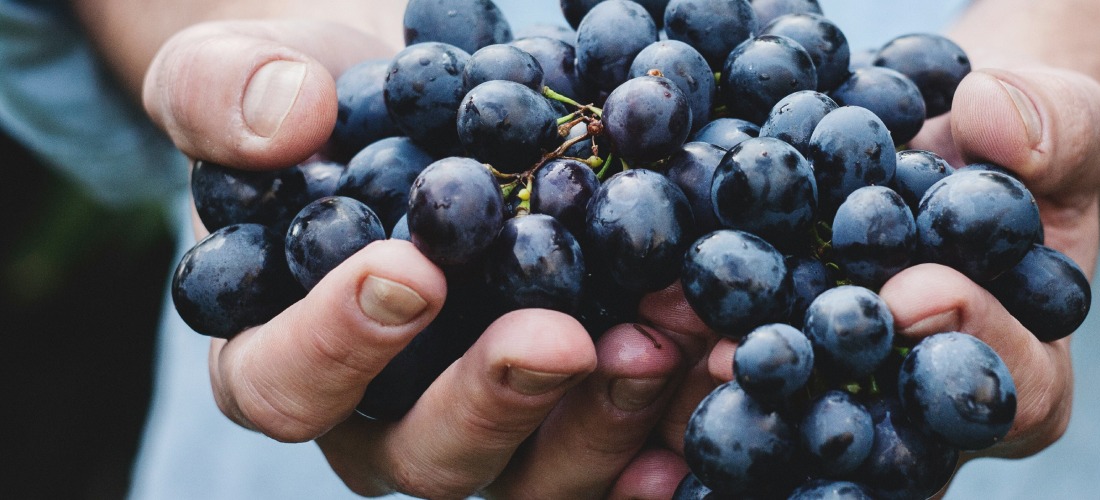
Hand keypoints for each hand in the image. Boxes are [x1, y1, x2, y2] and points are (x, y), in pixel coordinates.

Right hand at [141, 18, 693, 498]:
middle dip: (499, 401)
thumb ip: (226, 94)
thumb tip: (286, 118)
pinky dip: (672, 422)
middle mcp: (383, 418)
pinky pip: (620, 451)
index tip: (411, 271)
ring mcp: (486, 426)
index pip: (284, 385)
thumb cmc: (314, 104)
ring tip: (670, 339)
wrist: (416, 112)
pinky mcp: (571, 414)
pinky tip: (720, 377)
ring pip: (536, 474)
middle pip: (427, 456)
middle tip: (562, 339)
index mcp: (281, 357)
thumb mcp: (241, 74)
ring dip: (607, 417)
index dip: (339, 344)